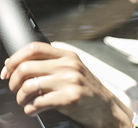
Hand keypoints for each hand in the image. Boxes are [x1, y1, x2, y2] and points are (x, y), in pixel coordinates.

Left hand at [0, 42, 132, 127]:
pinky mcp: (69, 98)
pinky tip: (34, 110)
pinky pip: (37, 103)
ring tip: (26, 102)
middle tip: (15, 90)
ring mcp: (70, 81)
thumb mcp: (74, 70)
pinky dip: (30, 109)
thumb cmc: (87, 90)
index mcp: (68, 55)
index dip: (15, 58)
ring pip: (28, 86)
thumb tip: (17, 65)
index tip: (7, 70)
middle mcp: (69, 66)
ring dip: (20, 98)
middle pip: (26, 67)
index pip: (34, 48)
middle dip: (13, 81)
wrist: (106, 108)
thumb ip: (52, 64)